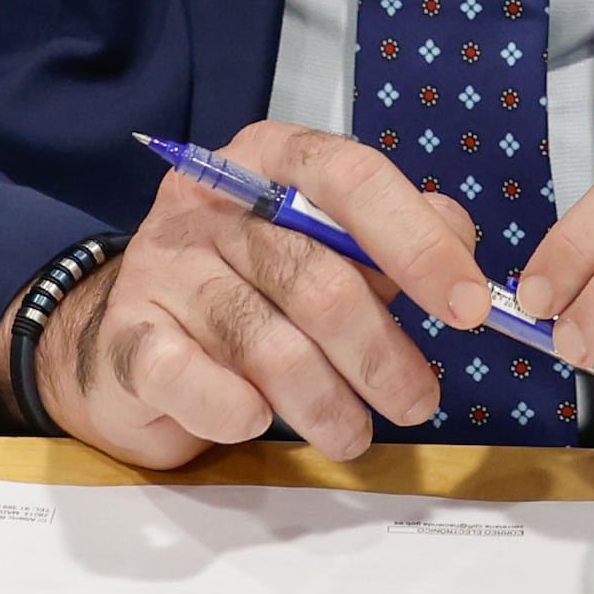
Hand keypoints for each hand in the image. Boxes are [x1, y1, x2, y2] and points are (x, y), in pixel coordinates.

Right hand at [13, 121, 493, 465]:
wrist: (124, 334)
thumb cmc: (246, 284)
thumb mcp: (322, 242)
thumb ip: (392, 236)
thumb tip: (458, 246)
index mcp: (269, 158)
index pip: (351, 177)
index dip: (418, 243)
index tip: (469, 308)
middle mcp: (210, 201)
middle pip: (314, 274)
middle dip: (379, 350)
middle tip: (416, 402)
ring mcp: (161, 267)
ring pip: (263, 339)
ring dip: (324, 401)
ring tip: (354, 435)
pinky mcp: (126, 338)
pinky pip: (189, 378)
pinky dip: (233, 409)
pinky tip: (258, 423)